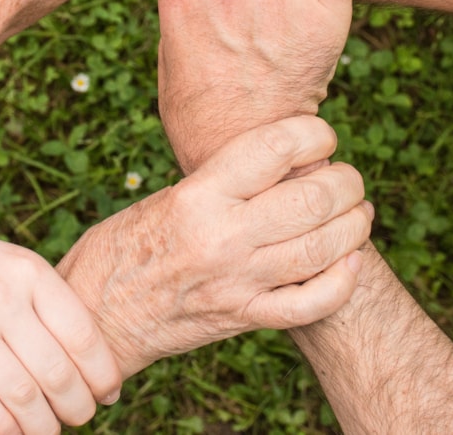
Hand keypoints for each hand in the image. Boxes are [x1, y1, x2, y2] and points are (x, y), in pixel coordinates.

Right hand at [0, 207, 121, 434]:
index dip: (102, 373)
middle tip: (81, 416)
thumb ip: (48, 304)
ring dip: (43, 425)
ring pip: (22, 396)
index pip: (83, 335)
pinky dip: (4, 429)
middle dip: (78, 406)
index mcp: (29, 272)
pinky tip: (13, 432)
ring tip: (49, 430)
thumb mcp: (13, 265)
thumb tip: (93, 359)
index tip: (108, 392)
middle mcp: (1, 297)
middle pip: (57, 372)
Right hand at [57, 116, 371, 377]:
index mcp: (197, 196)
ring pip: (323, 248)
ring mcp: (236, 282)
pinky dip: (342, 281)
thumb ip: (220, 184)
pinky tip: (349, 262)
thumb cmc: (121, 247)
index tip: (321, 135)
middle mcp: (221, 237)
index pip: (274, 148)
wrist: (95, 316)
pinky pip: (311, 303)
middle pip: (312, 198)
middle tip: (347, 177)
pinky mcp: (242, 318)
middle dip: (346, 181)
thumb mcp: (164, 199)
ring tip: (358, 212)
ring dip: (354, 225)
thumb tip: (279, 165)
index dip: (313, 133)